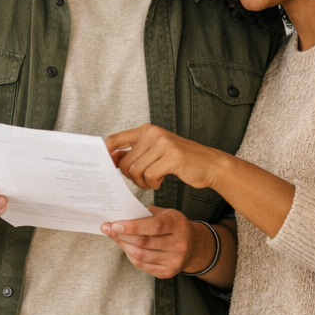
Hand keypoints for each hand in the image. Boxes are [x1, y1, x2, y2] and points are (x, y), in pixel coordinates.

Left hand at [102, 207, 201, 278]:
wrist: (193, 245)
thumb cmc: (174, 226)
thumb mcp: (165, 213)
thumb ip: (145, 215)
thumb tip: (120, 217)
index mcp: (177, 224)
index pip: (153, 226)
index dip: (132, 227)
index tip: (114, 225)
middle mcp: (179, 243)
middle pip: (144, 242)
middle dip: (122, 236)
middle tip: (108, 229)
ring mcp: (174, 260)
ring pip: (140, 255)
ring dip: (124, 246)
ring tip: (115, 238)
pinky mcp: (168, 272)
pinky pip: (142, 265)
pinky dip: (130, 255)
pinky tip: (126, 247)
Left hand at [105, 125, 228, 191]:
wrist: (209, 164)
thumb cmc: (180, 160)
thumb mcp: (154, 151)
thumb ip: (134, 152)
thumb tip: (111, 157)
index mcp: (146, 130)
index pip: (115, 139)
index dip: (105, 153)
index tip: (105, 166)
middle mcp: (153, 133)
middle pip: (124, 162)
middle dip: (130, 177)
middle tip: (143, 180)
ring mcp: (163, 144)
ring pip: (135, 170)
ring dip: (142, 182)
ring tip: (152, 181)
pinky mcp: (172, 157)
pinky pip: (149, 176)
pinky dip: (152, 184)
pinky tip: (160, 182)